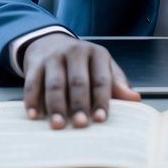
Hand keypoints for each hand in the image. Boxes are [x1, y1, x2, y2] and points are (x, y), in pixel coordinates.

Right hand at [20, 34, 139, 129]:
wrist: (51, 43)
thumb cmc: (82, 63)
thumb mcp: (103, 67)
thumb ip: (117, 84)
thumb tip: (135, 99)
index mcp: (96, 53)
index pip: (101, 78)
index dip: (101, 99)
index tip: (101, 118)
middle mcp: (75, 52)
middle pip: (77, 81)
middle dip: (79, 104)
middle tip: (80, 124)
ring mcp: (53, 57)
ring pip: (54, 83)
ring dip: (56, 106)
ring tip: (58, 124)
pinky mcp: (35, 64)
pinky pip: (32, 83)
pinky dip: (33, 101)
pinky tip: (35, 115)